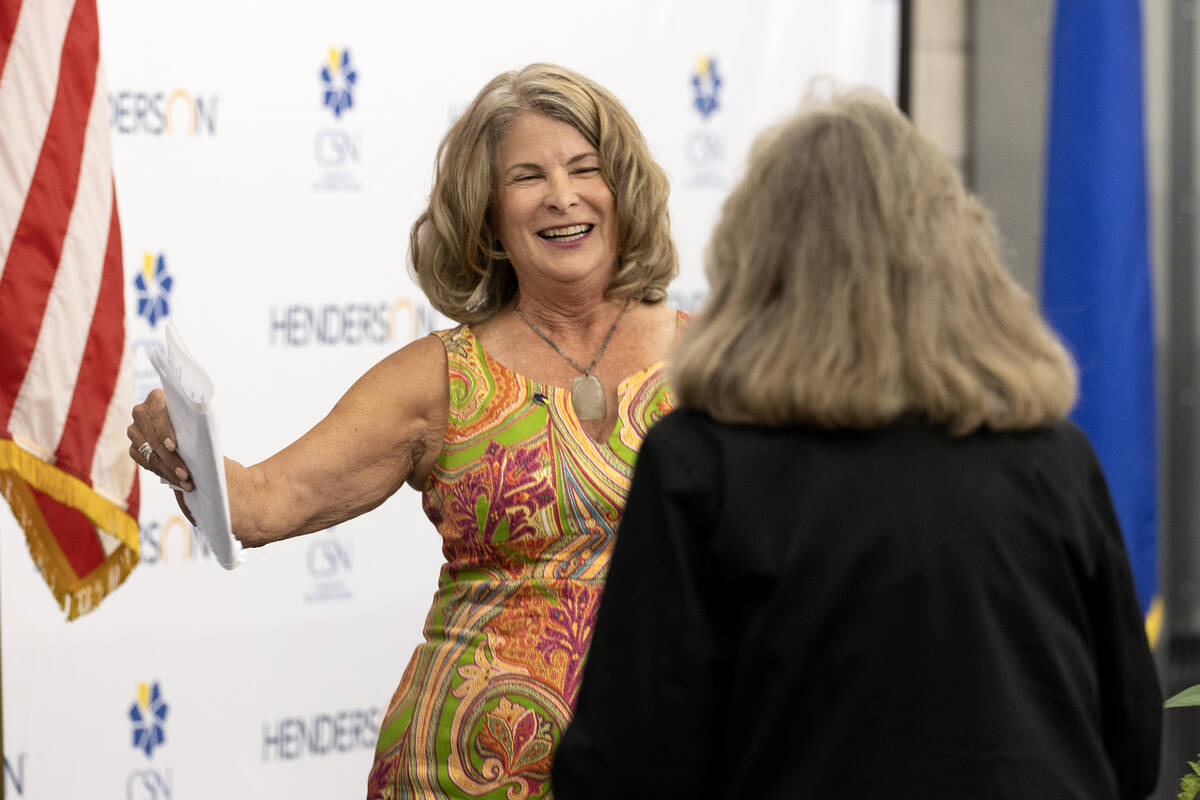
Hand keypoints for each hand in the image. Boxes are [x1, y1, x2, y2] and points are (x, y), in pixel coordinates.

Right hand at [128, 389, 195, 506]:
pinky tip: (174, 479)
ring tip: (184, 480)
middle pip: (153, 438)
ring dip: (167, 469)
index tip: (174, 446)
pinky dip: (160, 472)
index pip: (158, 414)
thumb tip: (201, 431)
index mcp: (156, 398)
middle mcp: (141, 412)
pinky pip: (143, 461)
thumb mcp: (196, 414)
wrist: (182, 426)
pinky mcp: (133, 446)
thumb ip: (194, 418)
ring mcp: (134, 429)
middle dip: (170, 458)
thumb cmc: (193, 418)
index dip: (165, 431)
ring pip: (148, 452)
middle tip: (186, 474)